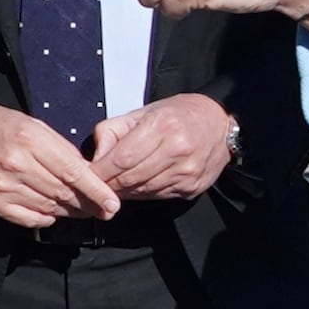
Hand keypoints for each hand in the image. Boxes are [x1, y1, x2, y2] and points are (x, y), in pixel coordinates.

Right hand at [0, 93, 121, 228]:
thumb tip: (86, 172)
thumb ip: (58, 147)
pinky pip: (28, 220)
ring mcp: (2, 187)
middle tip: (101, 209)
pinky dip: (45, 219)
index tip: (113, 204)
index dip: (97, 191)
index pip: (74, 172)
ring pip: (49, 209)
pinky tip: (52, 213)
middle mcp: (16, 165)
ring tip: (80, 209)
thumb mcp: (29, 123)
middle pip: (64, 194)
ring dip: (68, 212)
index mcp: (30, 140)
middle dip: (87, 204)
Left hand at [90, 92, 240, 203]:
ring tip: (117, 184)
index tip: (89, 174)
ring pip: (143, 190)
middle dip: (109, 183)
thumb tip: (95, 158)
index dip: (101, 170)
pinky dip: (142, 193)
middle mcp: (177, 149)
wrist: (219, 123)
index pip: (122, 158)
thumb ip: (112, 131)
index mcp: (162, 125)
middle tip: (98, 183)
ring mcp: (187, 171)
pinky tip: (138, 184)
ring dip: (125, 191)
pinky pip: (158, 195)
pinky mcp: (192, 186)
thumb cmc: (177, 115)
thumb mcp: (142, 112)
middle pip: (131, 177)